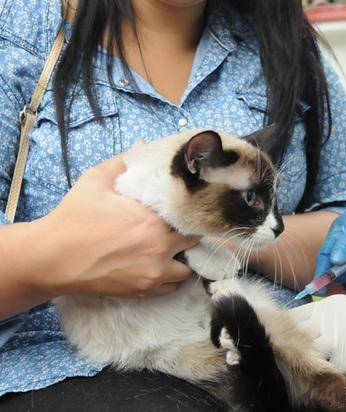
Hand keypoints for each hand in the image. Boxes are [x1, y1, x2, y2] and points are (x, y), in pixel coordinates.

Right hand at [34, 155, 199, 297]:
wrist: (52, 258)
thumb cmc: (74, 217)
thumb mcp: (97, 181)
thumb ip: (124, 162)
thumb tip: (143, 147)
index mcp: (153, 219)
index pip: (190, 214)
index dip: (189, 210)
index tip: (184, 208)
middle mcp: (160, 246)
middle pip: (194, 240)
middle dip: (188, 233)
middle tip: (176, 228)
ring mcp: (154, 272)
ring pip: (188, 267)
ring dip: (183, 258)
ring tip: (170, 249)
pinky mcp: (145, 290)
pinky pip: (174, 286)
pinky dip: (172, 278)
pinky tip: (160, 265)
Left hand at [291, 295, 345, 379]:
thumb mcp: (345, 314)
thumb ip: (322, 320)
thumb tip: (300, 333)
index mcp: (326, 307)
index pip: (294, 317)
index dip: (287, 331)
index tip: (285, 340)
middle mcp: (328, 319)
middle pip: (297, 335)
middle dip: (295, 347)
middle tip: (297, 357)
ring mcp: (335, 338)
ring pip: (308, 352)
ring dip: (310, 361)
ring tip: (315, 366)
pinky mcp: (345, 357)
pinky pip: (326, 368)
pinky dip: (326, 372)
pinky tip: (331, 372)